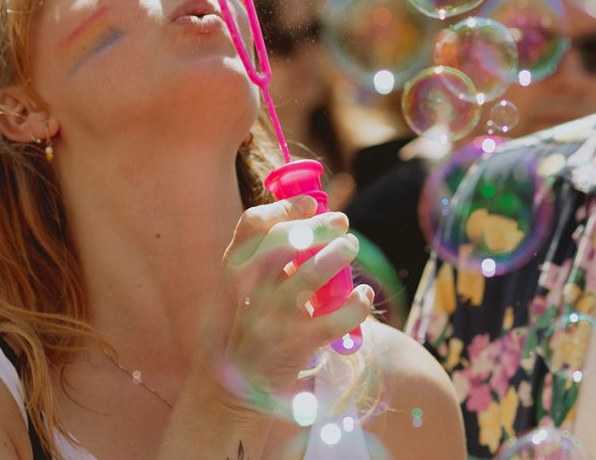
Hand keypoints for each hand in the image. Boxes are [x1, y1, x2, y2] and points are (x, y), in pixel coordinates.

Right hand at [199, 196, 373, 412]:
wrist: (231, 394)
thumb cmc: (246, 332)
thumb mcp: (240, 294)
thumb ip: (264, 264)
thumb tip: (307, 224)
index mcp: (233, 273)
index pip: (252, 225)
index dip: (284, 207)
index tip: (311, 202)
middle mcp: (248, 293)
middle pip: (284, 242)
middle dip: (318, 227)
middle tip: (342, 223)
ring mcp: (270, 320)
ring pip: (310, 275)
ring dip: (337, 255)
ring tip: (350, 248)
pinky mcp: (294, 346)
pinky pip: (334, 319)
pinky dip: (356, 304)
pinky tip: (363, 295)